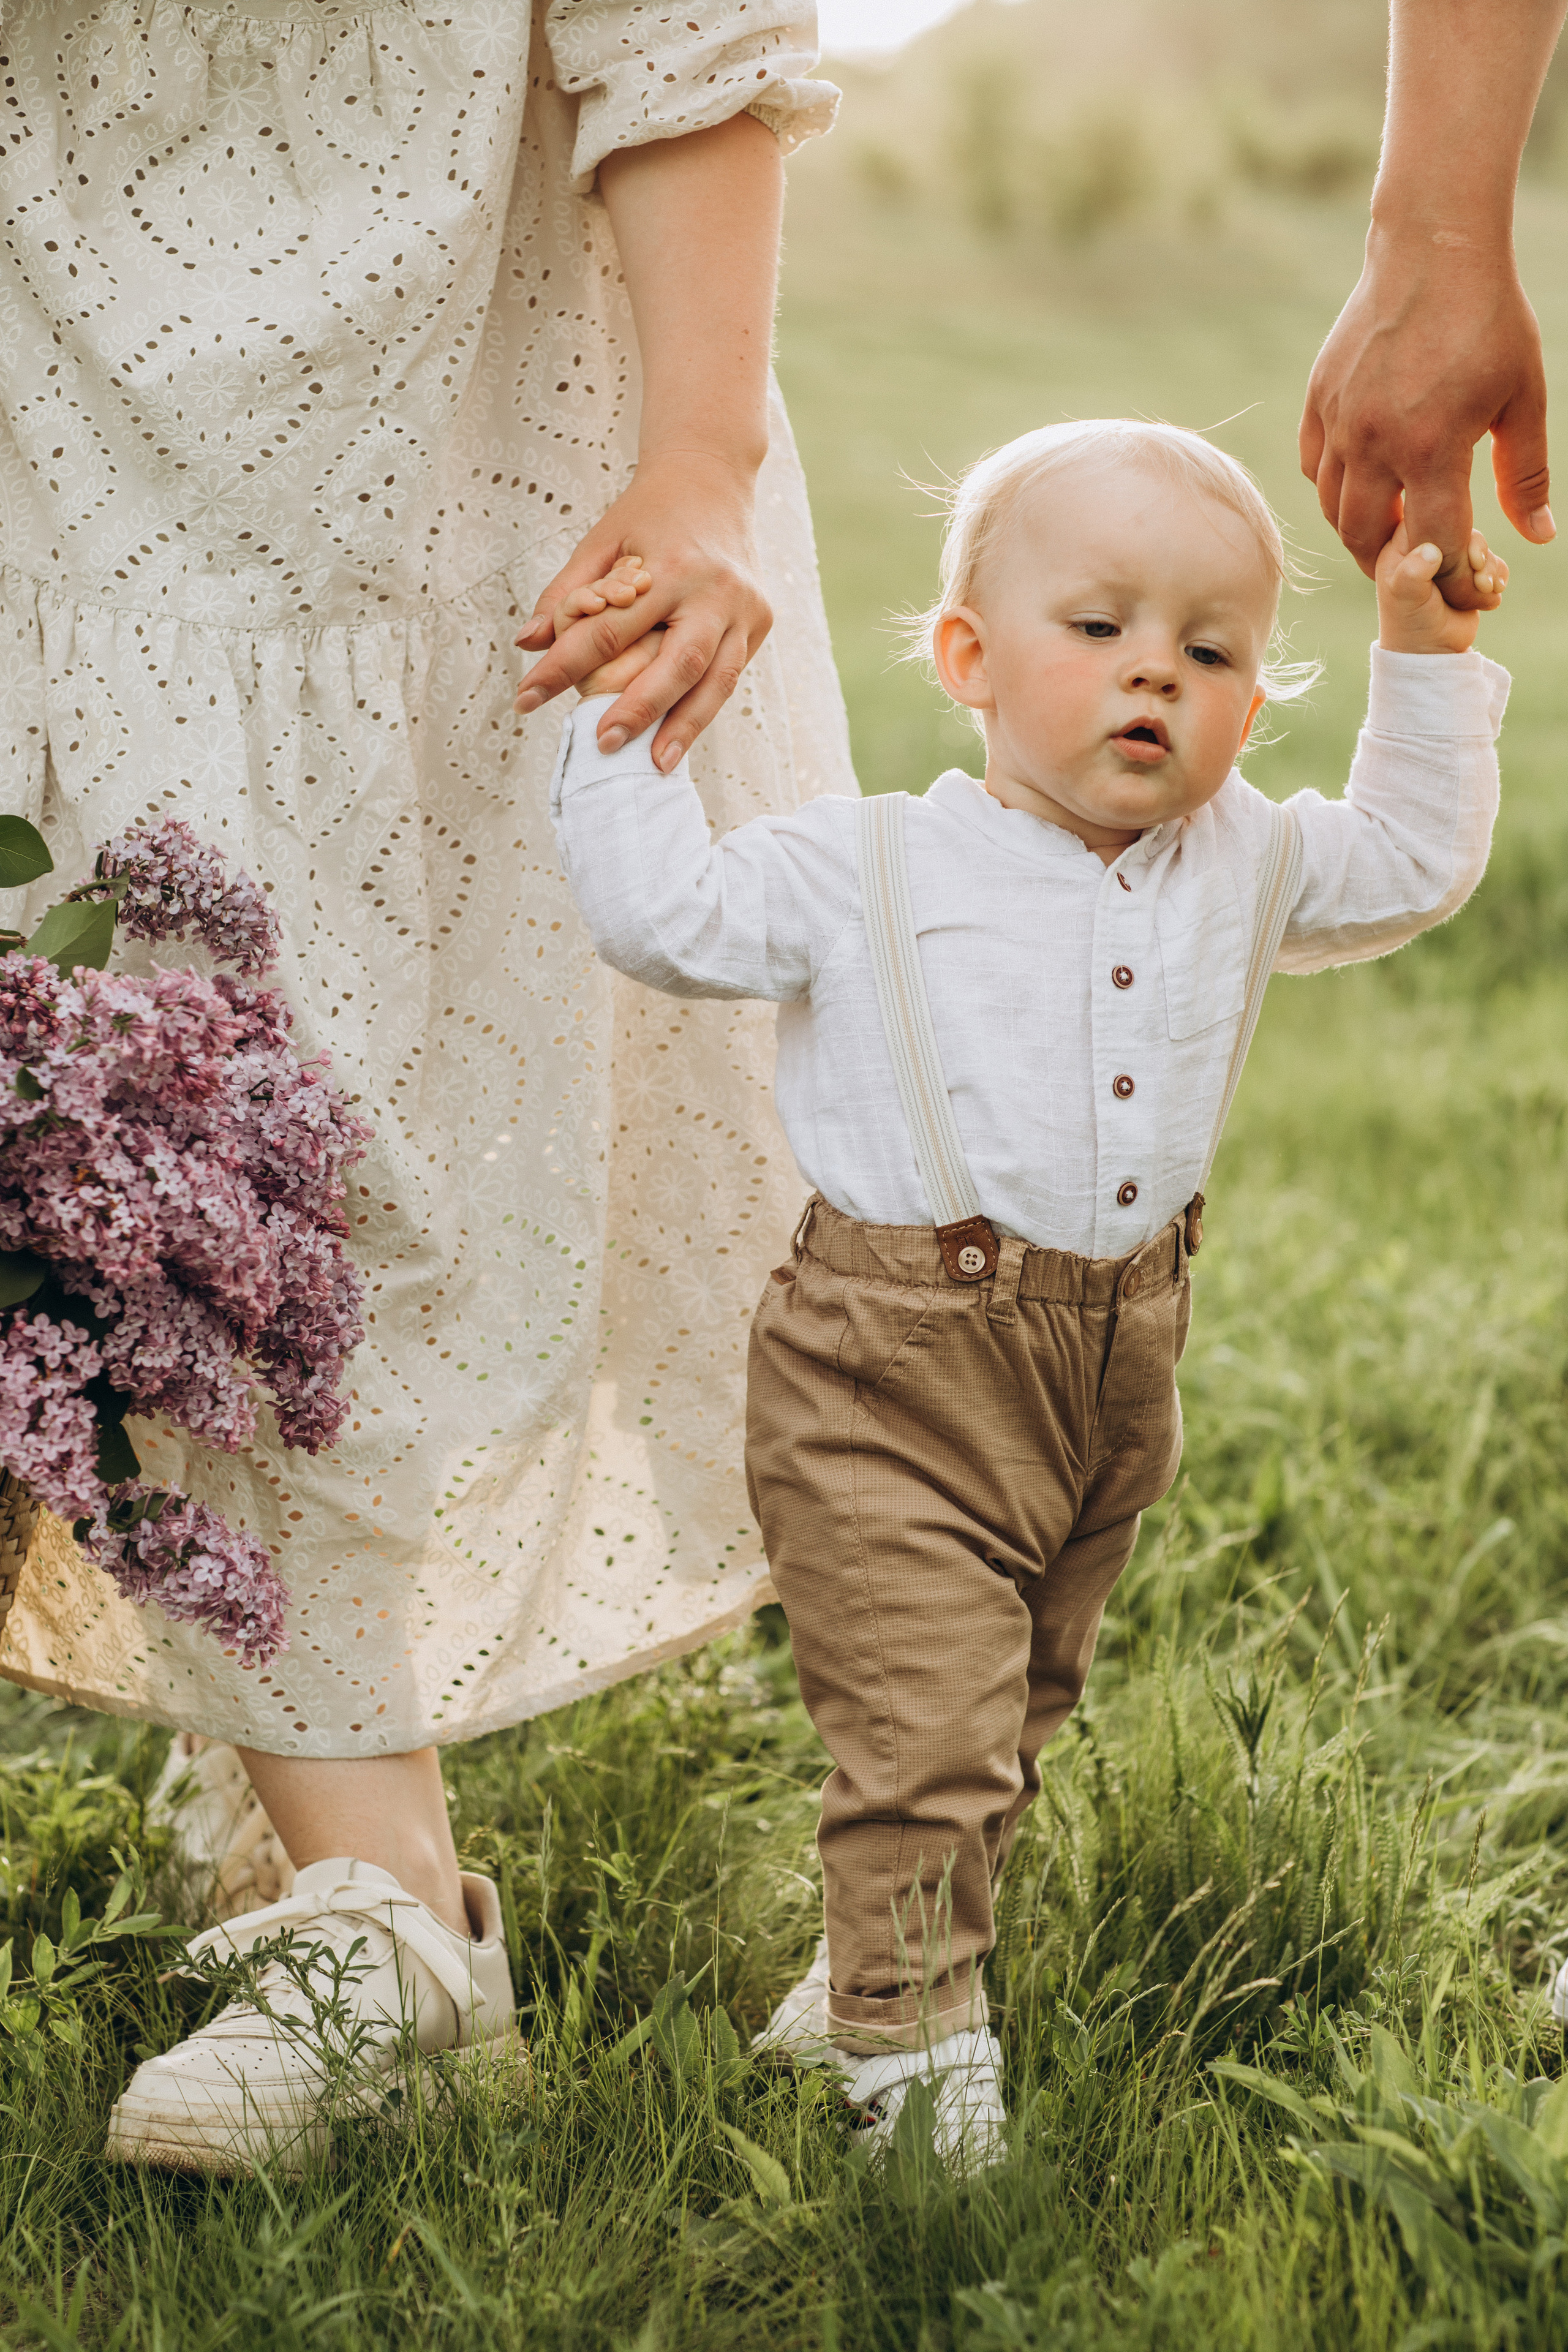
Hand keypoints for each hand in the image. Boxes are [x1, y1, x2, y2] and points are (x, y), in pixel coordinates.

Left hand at [513, 453, 770, 770]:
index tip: (526, 699)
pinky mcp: (760, 620)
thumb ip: (564, 593)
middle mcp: (712, 589)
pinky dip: (702, 710)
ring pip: (715, 681)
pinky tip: (678, 740)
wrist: (714, 477)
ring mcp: (743, 607)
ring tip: (654, 766)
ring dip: (684, 728)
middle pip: (676, 664)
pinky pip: (729, 676)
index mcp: (668, 565)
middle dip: (638, 709)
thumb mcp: (600, 541)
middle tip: (602, 745)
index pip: (608, 630)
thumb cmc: (647, 514)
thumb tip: (526, 644)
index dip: (562, 668)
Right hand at [1300, 233, 1552, 603]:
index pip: (1432, 545)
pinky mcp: (1320, 399)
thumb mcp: (1523, 397)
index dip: (1449, 576)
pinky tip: (1361, 478)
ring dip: (1358, 529)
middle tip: (1414, 563)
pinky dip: (1333, 486)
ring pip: (1332, 508)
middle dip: (1391, 563)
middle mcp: (1375, 444)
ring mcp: (1340, 422)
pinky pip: (1313, 464)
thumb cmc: (1489, 319)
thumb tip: (1538, 536)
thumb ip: (1525, 473)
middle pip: (1364, 539)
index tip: (1464, 583)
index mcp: (1431, 449)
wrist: (1434, 247)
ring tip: (1388, 525)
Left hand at [1376, 521, 1506, 653]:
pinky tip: (1492, 592)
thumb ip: (1412, 572)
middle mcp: (1425, 548)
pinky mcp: (1470, 574)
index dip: (1449, 527)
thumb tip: (1430, 551)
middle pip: (1460, 526)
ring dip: (1489, 566)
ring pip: (1480, 545)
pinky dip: (1498, 575)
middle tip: (1479, 571)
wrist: (1431, 653)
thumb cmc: (1410, 625)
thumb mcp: (1405, 598)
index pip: (1427, 514)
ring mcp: (1450, 561)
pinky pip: (1493, 562)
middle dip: (1476, 549)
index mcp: (1401, 546)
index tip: (1459, 553)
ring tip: (1485, 589)